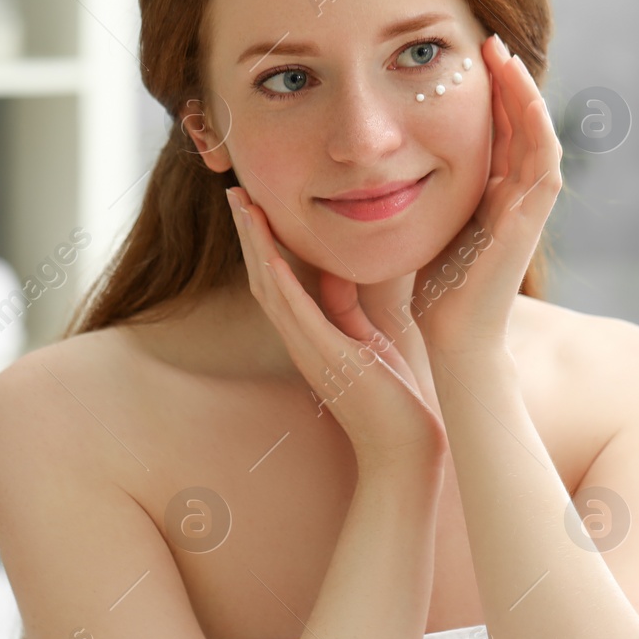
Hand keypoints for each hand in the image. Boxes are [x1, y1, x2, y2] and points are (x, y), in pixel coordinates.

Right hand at [226, 186, 447, 470]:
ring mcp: (310, 351)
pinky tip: (270, 254)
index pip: (275, 278)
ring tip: (243, 205)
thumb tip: (334, 274)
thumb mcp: (367, 339)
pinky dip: (281, 281)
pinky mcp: (329, 360)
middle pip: (262, 276)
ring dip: (255, 245)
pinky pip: (298, 314)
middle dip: (248, 232)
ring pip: (270, 287)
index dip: (261, 238)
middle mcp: (301, 341)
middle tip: (234, 190)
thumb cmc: (393, 397)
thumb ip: (346, 307)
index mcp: (310, 334)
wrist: (404, 448)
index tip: (253, 201)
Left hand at [410, 33, 561, 356]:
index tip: (468, 57)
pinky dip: (534, 121)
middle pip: (521, 123)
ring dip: (524, 89)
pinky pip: (543, 158)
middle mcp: (518, 196)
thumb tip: (391, 162)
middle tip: (489, 38)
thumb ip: (426, 193)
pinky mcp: (531, 217)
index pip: (500, 132)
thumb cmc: (436, 290)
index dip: (489, 93)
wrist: (453, 336)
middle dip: (508, 80)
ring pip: (538, 132)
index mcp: (495, 196)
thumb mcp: (429, 224)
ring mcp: (529, 206)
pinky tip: (520, 90)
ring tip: (503, 52)